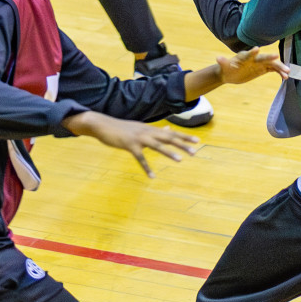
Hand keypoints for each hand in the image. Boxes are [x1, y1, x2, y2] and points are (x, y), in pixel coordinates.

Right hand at [62, 110, 198, 177]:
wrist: (103, 125)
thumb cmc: (122, 129)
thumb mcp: (140, 128)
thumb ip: (155, 130)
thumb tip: (168, 129)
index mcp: (150, 129)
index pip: (171, 133)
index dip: (184, 136)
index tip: (198, 141)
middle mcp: (147, 132)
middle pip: (168, 138)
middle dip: (182, 144)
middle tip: (196, 151)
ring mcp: (138, 138)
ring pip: (157, 146)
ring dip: (169, 152)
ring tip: (180, 160)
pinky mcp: (129, 145)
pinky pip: (140, 158)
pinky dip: (146, 167)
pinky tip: (152, 177)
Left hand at [216, 47, 288, 84]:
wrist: (230, 73)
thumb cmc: (226, 68)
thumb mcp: (224, 67)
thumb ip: (223, 62)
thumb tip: (218, 58)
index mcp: (244, 57)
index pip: (249, 53)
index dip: (252, 52)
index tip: (257, 49)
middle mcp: (254, 58)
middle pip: (263, 58)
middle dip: (270, 57)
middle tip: (277, 57)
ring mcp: (259, 63)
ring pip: (271, 64)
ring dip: (279, 67)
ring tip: (287, 73)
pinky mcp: (263, 69)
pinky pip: (273, 69)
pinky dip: (279, 72)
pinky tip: (285, 77)